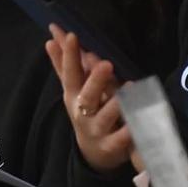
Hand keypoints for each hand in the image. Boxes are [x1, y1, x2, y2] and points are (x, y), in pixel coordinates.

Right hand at [45, 25, 132, 173]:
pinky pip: (121, 139)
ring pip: (105, 117)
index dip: (69, 55)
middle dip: (95, 80)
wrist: (92, 151)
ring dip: (116, 103)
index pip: (70, 72)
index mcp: (73, 95)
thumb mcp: (72, 90)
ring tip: (131, 87)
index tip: (73, 35)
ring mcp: (97, 130)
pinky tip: (137, 121)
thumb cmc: (84, 111)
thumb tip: (51, 38)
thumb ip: (63, 64)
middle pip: (87, 96)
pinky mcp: (112, 145)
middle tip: (105, 64)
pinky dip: (129, 132)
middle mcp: (82, 112)